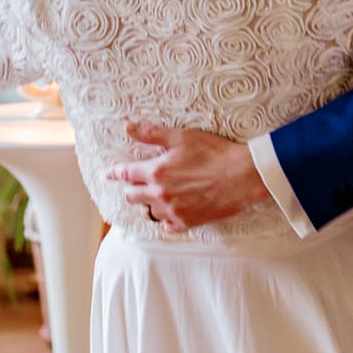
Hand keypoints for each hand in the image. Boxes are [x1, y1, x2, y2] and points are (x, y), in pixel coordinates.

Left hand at [108, 124, 269, 231]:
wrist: (242, 176)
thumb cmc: (214, 152)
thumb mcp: (182, 137)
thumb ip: (152, 134)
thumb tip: (128, 126)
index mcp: (156, 172)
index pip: (127, 174)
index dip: (116, 173)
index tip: (110, 174)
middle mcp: (160, 194)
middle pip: (133, 196)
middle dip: (131, 189)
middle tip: (134, 185)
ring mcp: (174, 211)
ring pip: (149, 213)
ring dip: (147, 205)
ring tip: (152, 199)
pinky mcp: (188, 222)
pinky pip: (167, 226)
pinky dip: (166, 220)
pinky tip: (170, 213)